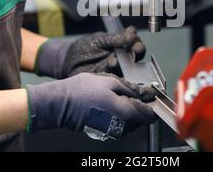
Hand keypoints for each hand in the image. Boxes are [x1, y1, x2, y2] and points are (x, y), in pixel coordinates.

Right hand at [26, 73, 156, 138]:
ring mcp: (113, 131)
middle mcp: (122, 126)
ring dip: (128, 108)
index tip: (149, 94)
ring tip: (115, 94)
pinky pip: (119, 123)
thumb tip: (146, 92)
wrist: (60, 103)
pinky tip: (108, 102)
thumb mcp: (110, 81)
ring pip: (130, 121)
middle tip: (129, 89)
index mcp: (126, 112)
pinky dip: (118, 113)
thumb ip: (131, 88)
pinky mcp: (105, 132)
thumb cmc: (83, 90)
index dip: (152, 103)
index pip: (150, 115)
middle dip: (139, 104)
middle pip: (141, 118)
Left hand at [36, 27, 145, 78]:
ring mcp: (118, 70)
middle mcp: (123, 58)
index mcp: (122, 45)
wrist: (68, 62)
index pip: (135, 43)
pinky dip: (117, 77)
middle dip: (137, 53)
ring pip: (130, 69)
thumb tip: (132, 34)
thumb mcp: (98, 40)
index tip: (134, 42)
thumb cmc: (84, 48)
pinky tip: (110, 73)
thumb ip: (115, 38)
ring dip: (124, 65)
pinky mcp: (112, 81)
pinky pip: (120, 80)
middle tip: (134, 51)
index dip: (137, 42)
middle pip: (138, 56)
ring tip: (112, 61)